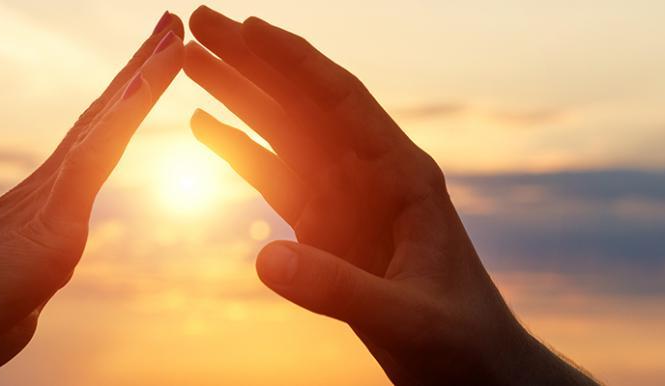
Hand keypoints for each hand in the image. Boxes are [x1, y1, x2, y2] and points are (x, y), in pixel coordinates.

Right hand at [0, 14, 183, 383]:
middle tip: (173, 25)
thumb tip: (26, 296)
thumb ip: (28, 288)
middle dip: (142, 69)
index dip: (125, 102)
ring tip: (175, 32)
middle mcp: (46, 189)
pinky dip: (124, 116)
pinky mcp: (53, 220)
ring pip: (104, 123)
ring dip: (144, 76)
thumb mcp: (12, 304)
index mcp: (45, 207)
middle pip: (103, 116)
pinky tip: (147, 81)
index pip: (95, 141)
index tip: (153, 65)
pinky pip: (95, 156)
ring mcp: (49, 198)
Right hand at [184, 7, 596, 384]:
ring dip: (238, 96)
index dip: (293, 62)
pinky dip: (238, 151)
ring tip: (190, 60)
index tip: (247, 29)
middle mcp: (370, 175)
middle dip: (251, 62)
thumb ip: (338, 289)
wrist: (474, 373)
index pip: (341, 101)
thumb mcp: (407, 318)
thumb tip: (264, 258)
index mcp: (403, 176)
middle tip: (198, 22)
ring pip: (282, 133)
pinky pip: (273, 178)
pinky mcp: (324, 229)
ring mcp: (344, 199)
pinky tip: (205, 126)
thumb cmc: (461, 341)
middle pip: (302, 103)